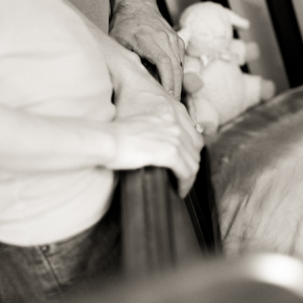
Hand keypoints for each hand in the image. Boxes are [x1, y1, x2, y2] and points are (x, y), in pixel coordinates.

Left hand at [110, 0, 185, 99]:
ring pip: (180, 66)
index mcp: (148, 39)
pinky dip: (178, 75)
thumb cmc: (124, 25)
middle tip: (171, 106)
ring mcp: (173, 39)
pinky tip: (173, 86)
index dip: (166, 81)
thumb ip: (127, 60)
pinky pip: (180, 61)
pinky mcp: (178, 41)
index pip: (164, 62)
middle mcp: (164, 38)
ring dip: (177, 84)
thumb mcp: (118, 43)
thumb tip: (134, 83)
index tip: (166, 95)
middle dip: (174, 88)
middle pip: (175, 67)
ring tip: (172, 100)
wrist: (137, 4)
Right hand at [111, 61, 203, 196]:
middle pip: (195, 148)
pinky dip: (185, 184)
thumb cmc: (114, 131)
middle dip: (191, 164)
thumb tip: (156, 142)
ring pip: (193, 162)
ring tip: (181, 186)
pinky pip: (187, 172)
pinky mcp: (170, 152)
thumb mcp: (139, 122)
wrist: (107, 138)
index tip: (184, 161)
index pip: (191, 133)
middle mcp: (175, 122)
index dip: (190, 150)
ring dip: (189, 177)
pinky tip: (179, 190)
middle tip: (184, 177)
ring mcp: (174, 137)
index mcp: (169, 112)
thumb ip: (153, 128)